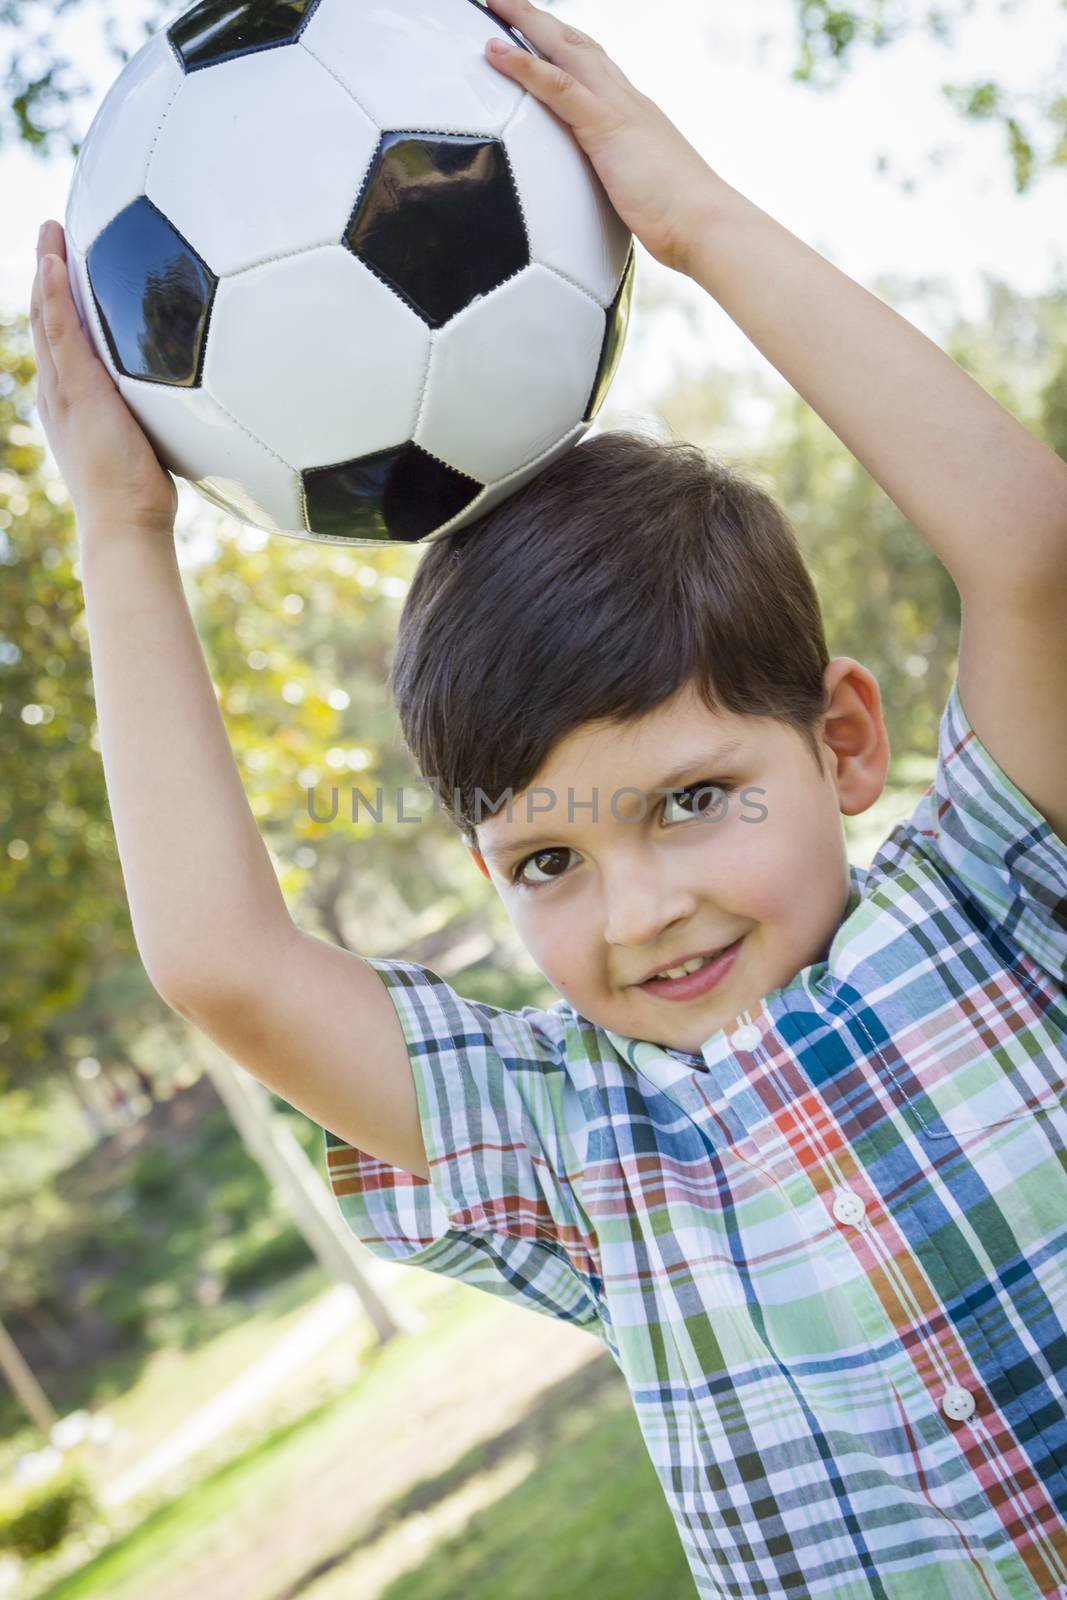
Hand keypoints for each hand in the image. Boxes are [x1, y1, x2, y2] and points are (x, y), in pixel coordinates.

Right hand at [30, 220, 178, 539]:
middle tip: (51, 233)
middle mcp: (60, 393)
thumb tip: (201, 407)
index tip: (66, 268)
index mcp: (73, 402)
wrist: (127, 524)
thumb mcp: (152, 444)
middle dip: (47, 275)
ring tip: (50, 230)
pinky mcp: (77, 393)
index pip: (63, 342)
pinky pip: (61, 334)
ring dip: (45, 271)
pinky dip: (55, 297)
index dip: (61, 303)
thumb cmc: (143, 497)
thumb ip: (161, 418)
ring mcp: (64, 392)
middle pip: (47, 321)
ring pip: (47, 319)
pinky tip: (56, 262)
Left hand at [483, 0, 717, 275]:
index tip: (543, 31)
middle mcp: (626, 99)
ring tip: (496, 2)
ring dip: (528, 22)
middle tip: (508, 0)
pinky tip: (495, 50)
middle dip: (542, 20)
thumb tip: (617, 201)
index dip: (568, 44)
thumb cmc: (681, 219)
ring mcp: (617, 108)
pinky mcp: (606, 127)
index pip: (596, 66)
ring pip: (566, 49)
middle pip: (578, 44)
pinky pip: (558, 87)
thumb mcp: (645, 193)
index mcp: (635, 113)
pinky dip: (524, 66)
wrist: (706, 223)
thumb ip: (625, 185)